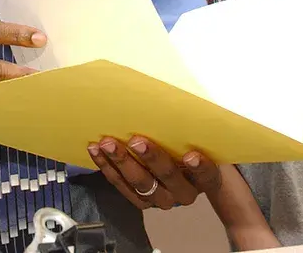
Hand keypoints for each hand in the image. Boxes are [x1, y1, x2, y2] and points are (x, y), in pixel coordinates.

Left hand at [86, 136, 220, 210]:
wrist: (183, 176)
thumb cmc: (189, 148)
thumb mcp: (197, 141)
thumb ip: (190, 131)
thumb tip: (175, 102)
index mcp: (203, 179)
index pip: (207, 175)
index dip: (200, 167)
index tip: (191, 156)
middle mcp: (183, 193)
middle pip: (168, 177)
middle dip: (151, 158)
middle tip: (136, 141)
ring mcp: (161, 199)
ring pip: (141, 184)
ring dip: (121, 162)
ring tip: (107, 144)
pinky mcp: (141, 201)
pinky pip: (121, 185)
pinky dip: (107, 167)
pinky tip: (95, 150)